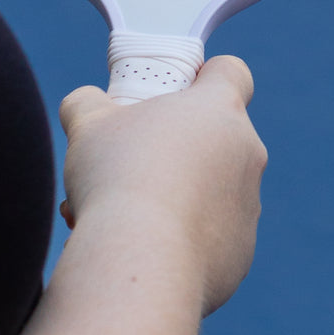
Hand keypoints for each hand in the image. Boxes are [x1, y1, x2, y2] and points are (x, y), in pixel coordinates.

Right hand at [59, 56, 266, 315]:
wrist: (139, 261)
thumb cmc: (116, 178)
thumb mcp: (88, 125)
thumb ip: (87, 104)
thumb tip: (85, 104)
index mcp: (220, 109)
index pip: (233, 74)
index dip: (206, 78)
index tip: (177, 94)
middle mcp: (247, 152)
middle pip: (217, 138)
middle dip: (176, 150)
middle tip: (132, 168)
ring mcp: (248, 204)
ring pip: (212, 193)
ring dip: (176, 198)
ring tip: (124, 218)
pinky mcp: (241, 252)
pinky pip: (214, 240)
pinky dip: (184, 243)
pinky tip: (145, 252)